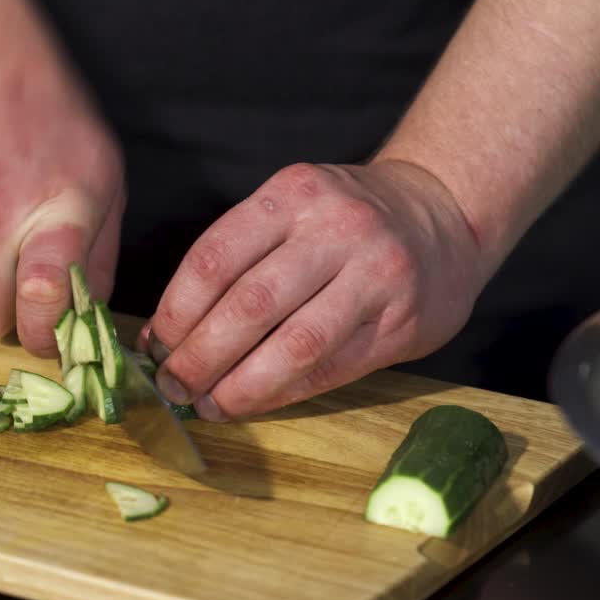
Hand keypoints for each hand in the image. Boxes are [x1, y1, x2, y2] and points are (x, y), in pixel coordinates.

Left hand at [143, 160, 486, 420]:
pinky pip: (330, 367)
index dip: (177, 311)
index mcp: (293, 194)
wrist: (445, 215)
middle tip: (174, 386)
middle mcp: (336, 228)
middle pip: (250, 305)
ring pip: (294, 344)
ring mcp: (375, 274)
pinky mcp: (402, 320)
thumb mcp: (292, 209)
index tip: (154, 345)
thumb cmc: (346, 221)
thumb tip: (164, 332)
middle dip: (201, 356)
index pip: (216, 258)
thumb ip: (237, 259)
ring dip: (241, 385)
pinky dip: (283, 392)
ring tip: (209, 405)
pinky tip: (253, 403)